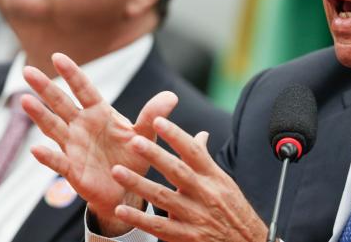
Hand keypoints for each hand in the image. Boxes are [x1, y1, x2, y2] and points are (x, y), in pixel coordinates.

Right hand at [21, 53, 177, 235]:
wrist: (127, 187)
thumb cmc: (133, 155)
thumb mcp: (146, 134)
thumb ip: (153, 116)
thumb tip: (172, 96)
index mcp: (100, 113)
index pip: (84, 89)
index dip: (72, 74)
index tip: (58, 56)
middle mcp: (82, 126)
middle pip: (61, 104)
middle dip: (45, 88)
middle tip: (28, 71)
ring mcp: (74, 147)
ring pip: (53, 128)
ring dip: (39, 115)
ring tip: (24, 100)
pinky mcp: (73, 170)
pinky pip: (59, 162)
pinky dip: (48, 157)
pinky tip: (36, 150)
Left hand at [111, 117, 267, 241]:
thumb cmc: (232, 209)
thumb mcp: (224, 181)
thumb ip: (206, 159)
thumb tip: (201, 135)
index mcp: (214, 177)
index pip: (194, 151)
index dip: (176, 135)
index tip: (158, 121)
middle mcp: (205, 193)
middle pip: (177, 171)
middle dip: (155, 155)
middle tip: (134, 141)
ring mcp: (195, 216)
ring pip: (163, 197)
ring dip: (138, 184)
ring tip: (118, 172)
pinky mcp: (187, 236)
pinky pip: (159, 226)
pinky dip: (139, 219)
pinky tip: (121, 210)